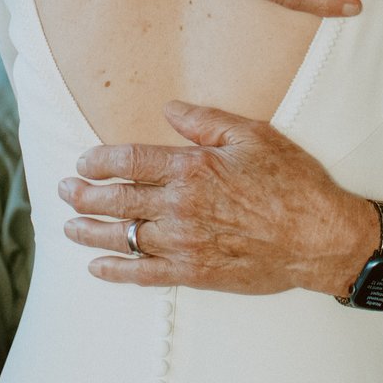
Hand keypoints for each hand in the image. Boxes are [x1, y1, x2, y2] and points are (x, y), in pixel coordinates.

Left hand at [57, 101, 380, 296]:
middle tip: (63, 190)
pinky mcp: (194, 272)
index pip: (129, 161)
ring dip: (90, 231)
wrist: (319, 238)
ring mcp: (185, 243)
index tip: (83, 161)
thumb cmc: (293, 183)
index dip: (99, 161)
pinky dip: (116, 271)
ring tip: (69, 226)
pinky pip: (144, 274)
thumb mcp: (254, 136)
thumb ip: (206, 121)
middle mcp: (181, 206)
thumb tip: (169, 108)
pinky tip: (97, 266)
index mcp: (193, 168)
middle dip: (83, 194)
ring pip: (123, 237)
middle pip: (116, 200)